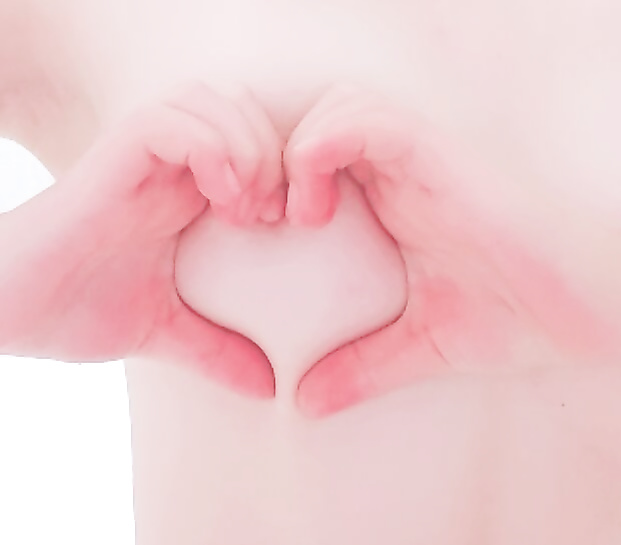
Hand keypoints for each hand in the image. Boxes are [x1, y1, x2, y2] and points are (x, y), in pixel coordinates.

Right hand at [0, 81, 285, 396]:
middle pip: (238, 104)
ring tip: (244, 209)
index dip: (282, 167)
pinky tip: (219, 201)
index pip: (249, 134)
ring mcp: (136, 158)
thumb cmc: (71, 311)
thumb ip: (216, 350)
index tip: (287, 222)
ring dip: (245, 149)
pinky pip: (168, 122)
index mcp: (181, 190)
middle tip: (272, 213)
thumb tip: (270, 389)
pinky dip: (210, 151)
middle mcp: (163, 164)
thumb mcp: (163, 331)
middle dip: (272, 151)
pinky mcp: (108, 160)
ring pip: (209, 100)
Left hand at [284, 83, 620, 416]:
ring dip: (299, 150)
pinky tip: (320, 210)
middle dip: (277, 156)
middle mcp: (406, 169)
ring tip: (298, 217)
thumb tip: (305, 404)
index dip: (278, 179)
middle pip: (322, 115)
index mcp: (396, 198)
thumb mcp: (421, 345)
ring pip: (340, 104)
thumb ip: (362, 367)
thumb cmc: (517, 319)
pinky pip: (369, 120)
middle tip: (264, 218)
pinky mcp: (445, 156)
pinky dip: (326, 149)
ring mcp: (427, 157)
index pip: (321, 151)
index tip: (263, 232)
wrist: (591, 311)